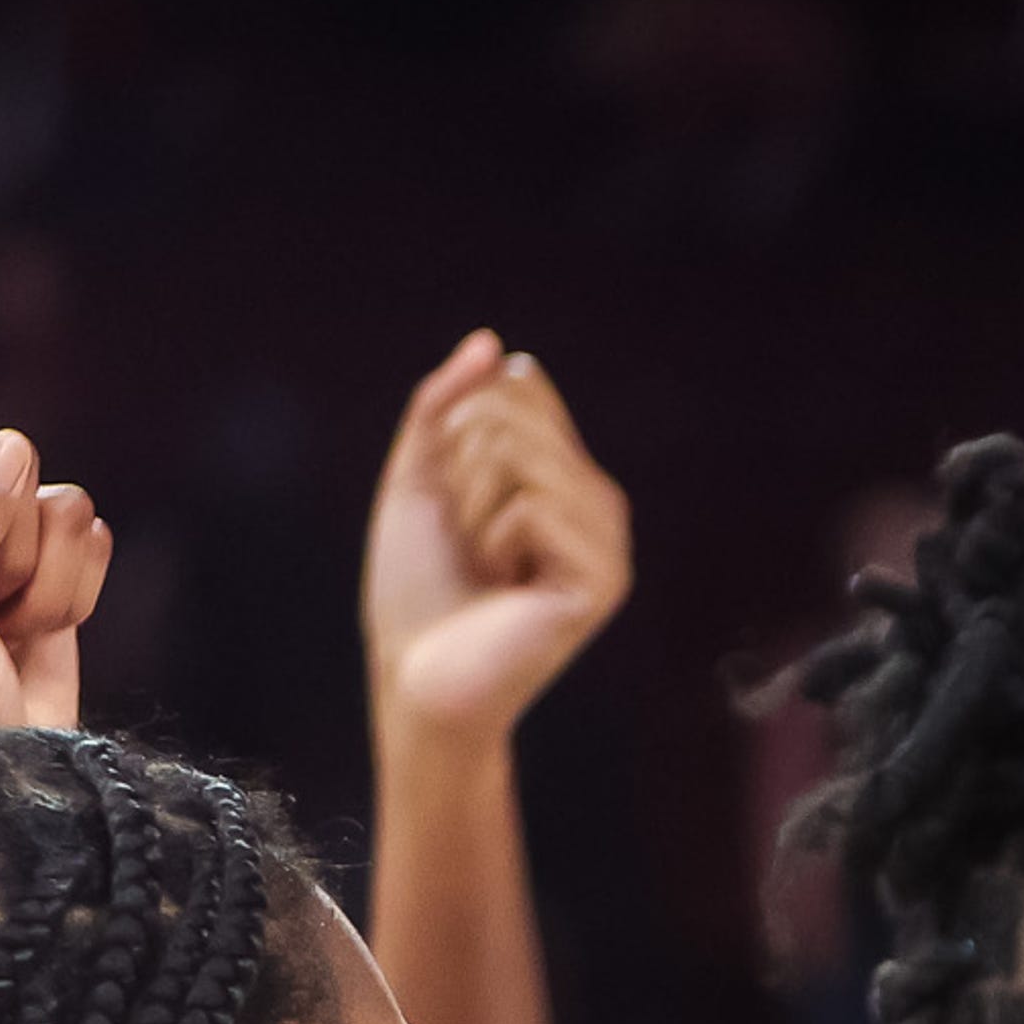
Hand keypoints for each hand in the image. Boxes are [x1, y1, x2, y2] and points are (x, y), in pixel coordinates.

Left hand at [366, 331, 632, 741]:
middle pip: (510, 412)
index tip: (453, 501)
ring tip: (486, 568)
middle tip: (469, 545)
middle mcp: (594, 500)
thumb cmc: (416, 591)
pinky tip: (506, 590)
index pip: (515, 389)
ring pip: (520, 453)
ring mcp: (606, 540)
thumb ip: (443, 405)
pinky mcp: (604, 578)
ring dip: (473, 510)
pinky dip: (495, 543)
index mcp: (561, 475)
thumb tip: (494, 345)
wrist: (417, 679)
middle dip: (460, 472)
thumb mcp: (418, 479)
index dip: (456, 433)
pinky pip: (532, 506)